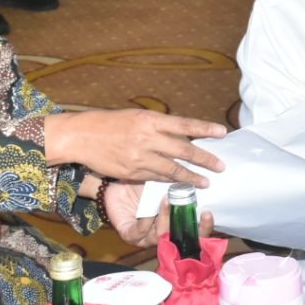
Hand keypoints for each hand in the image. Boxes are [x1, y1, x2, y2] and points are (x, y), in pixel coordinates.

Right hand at [45, 109, 226, 184]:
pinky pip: (155, 179)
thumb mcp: (136, 117)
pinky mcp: (132, 173)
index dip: (205, 129)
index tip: (222, 133)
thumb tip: (180, 134)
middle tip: (221, 166)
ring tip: (205, 182)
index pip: (184, 124)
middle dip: (204, 159)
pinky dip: (169, 183)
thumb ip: (158, 126)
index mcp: (150, 120)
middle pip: (183, 150)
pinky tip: (179, 187)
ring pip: (172, 170)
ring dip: (190, 177)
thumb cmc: (110, 123)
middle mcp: (148, 138)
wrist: (81, 136)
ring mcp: (140, 157)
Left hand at [99, 183, 218, 247]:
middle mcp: (163, 232)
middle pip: (181, 238)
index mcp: (176, 222)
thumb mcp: (166, 181)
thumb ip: (182, 184)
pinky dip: (145, 222)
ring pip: (161, 236)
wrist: (116, 181)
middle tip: (191, 212)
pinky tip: (148, 212)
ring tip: (166, 201)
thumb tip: (204, 175)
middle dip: (187, 227)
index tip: (208, 213)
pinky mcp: (130, 235)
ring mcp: (147, 237)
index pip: (195, 231)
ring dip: (165, 219)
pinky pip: (140, 233)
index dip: (204, 227)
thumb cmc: (145, 181)